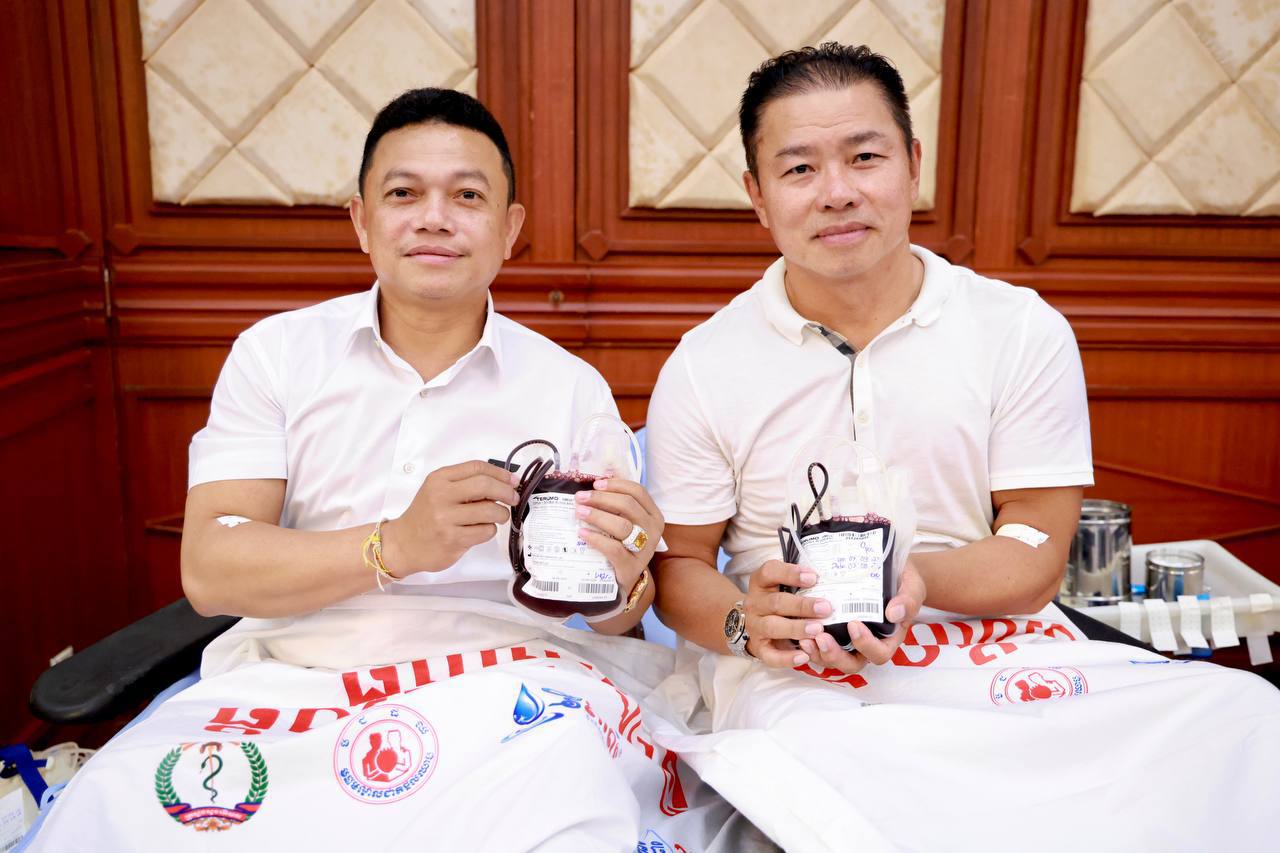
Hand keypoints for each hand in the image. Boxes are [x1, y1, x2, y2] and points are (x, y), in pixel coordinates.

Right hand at [382, 460, 519, 575]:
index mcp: (439, 479)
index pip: (477, 467)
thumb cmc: (425, 516)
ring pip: (490, 510)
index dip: (500, 473)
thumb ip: (465, 483)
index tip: (512, 480)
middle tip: (514, 498)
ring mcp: (446, 519)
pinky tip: (481, 530)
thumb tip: (504, 482)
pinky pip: (485, 531)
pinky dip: (490, 530)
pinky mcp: (452, 539)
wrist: (403, 543)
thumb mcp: (438, 490)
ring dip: (501, 514)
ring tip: (498, 516)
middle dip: (506, 491)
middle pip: (485, 485)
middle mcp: (441, 496)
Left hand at [573, 477, 662, 594]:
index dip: (616, 484)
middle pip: (628, 505)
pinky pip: (613, 549)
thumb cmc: (621, 545)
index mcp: (653, 515)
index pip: (638, 492)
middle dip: (601, 498)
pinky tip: (581, 533)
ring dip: (597, 515)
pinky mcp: (631, 566)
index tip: (595, 484)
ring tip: (579, 512)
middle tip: (580, 498)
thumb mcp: (625, 522)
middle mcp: (653, 531)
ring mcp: (644, 550)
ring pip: (622, 525)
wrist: (623, 580)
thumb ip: (616, 504)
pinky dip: (595, 539)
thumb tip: (599, 479)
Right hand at [742, 559, 831, 667]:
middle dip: (802, 606)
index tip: (813, 577)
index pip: (770, 572)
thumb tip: (831, 579)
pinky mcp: (759, 648)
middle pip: (776, 603)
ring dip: (796, 628)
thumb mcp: (783, 585)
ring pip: (772, 627)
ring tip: (817, 630)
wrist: (757, 623)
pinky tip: (804, 656)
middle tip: (825, 608)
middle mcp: (755, 604)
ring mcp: (755, 626)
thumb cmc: (780, 600)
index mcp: (761, 582)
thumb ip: (801, 582)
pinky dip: (787, 658)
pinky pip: (770, 656)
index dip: (790, 573)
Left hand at [797, 559, 926, 674]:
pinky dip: (809, 644)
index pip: (879, 653)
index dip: (866, 645)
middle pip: (852, 664)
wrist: (891, 571)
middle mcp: (867, 644)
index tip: (854, 625)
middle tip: (821, 638)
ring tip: (804, 639)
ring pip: (833, 660)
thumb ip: (907, 600)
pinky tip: (798, 632)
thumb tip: (894, 612)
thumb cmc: (903, 582)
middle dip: (835, 655)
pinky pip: (820, 647)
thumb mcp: (912, 587)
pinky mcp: (833, 633)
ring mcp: (849, 641)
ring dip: (818, 653)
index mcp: (889, 638)